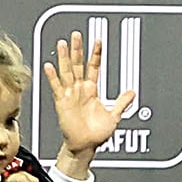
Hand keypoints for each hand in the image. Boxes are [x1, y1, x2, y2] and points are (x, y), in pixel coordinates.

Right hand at [47, 26, 136, 165]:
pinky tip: (49, 66)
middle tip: (76, 35)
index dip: (96, 54)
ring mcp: (70, 94)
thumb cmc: (97, 133)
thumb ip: (122, 103)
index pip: (94, 67)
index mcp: (92, 90)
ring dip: (64, 58)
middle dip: (77, 49)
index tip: (98, 41)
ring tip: (62, 43)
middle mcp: (80, 90)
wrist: (85, 146)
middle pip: (78, 64)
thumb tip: (132, 93)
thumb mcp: (114, 116)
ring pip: (66, 71)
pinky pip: (56, 87)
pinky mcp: (61, 102)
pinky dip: (52, 77)